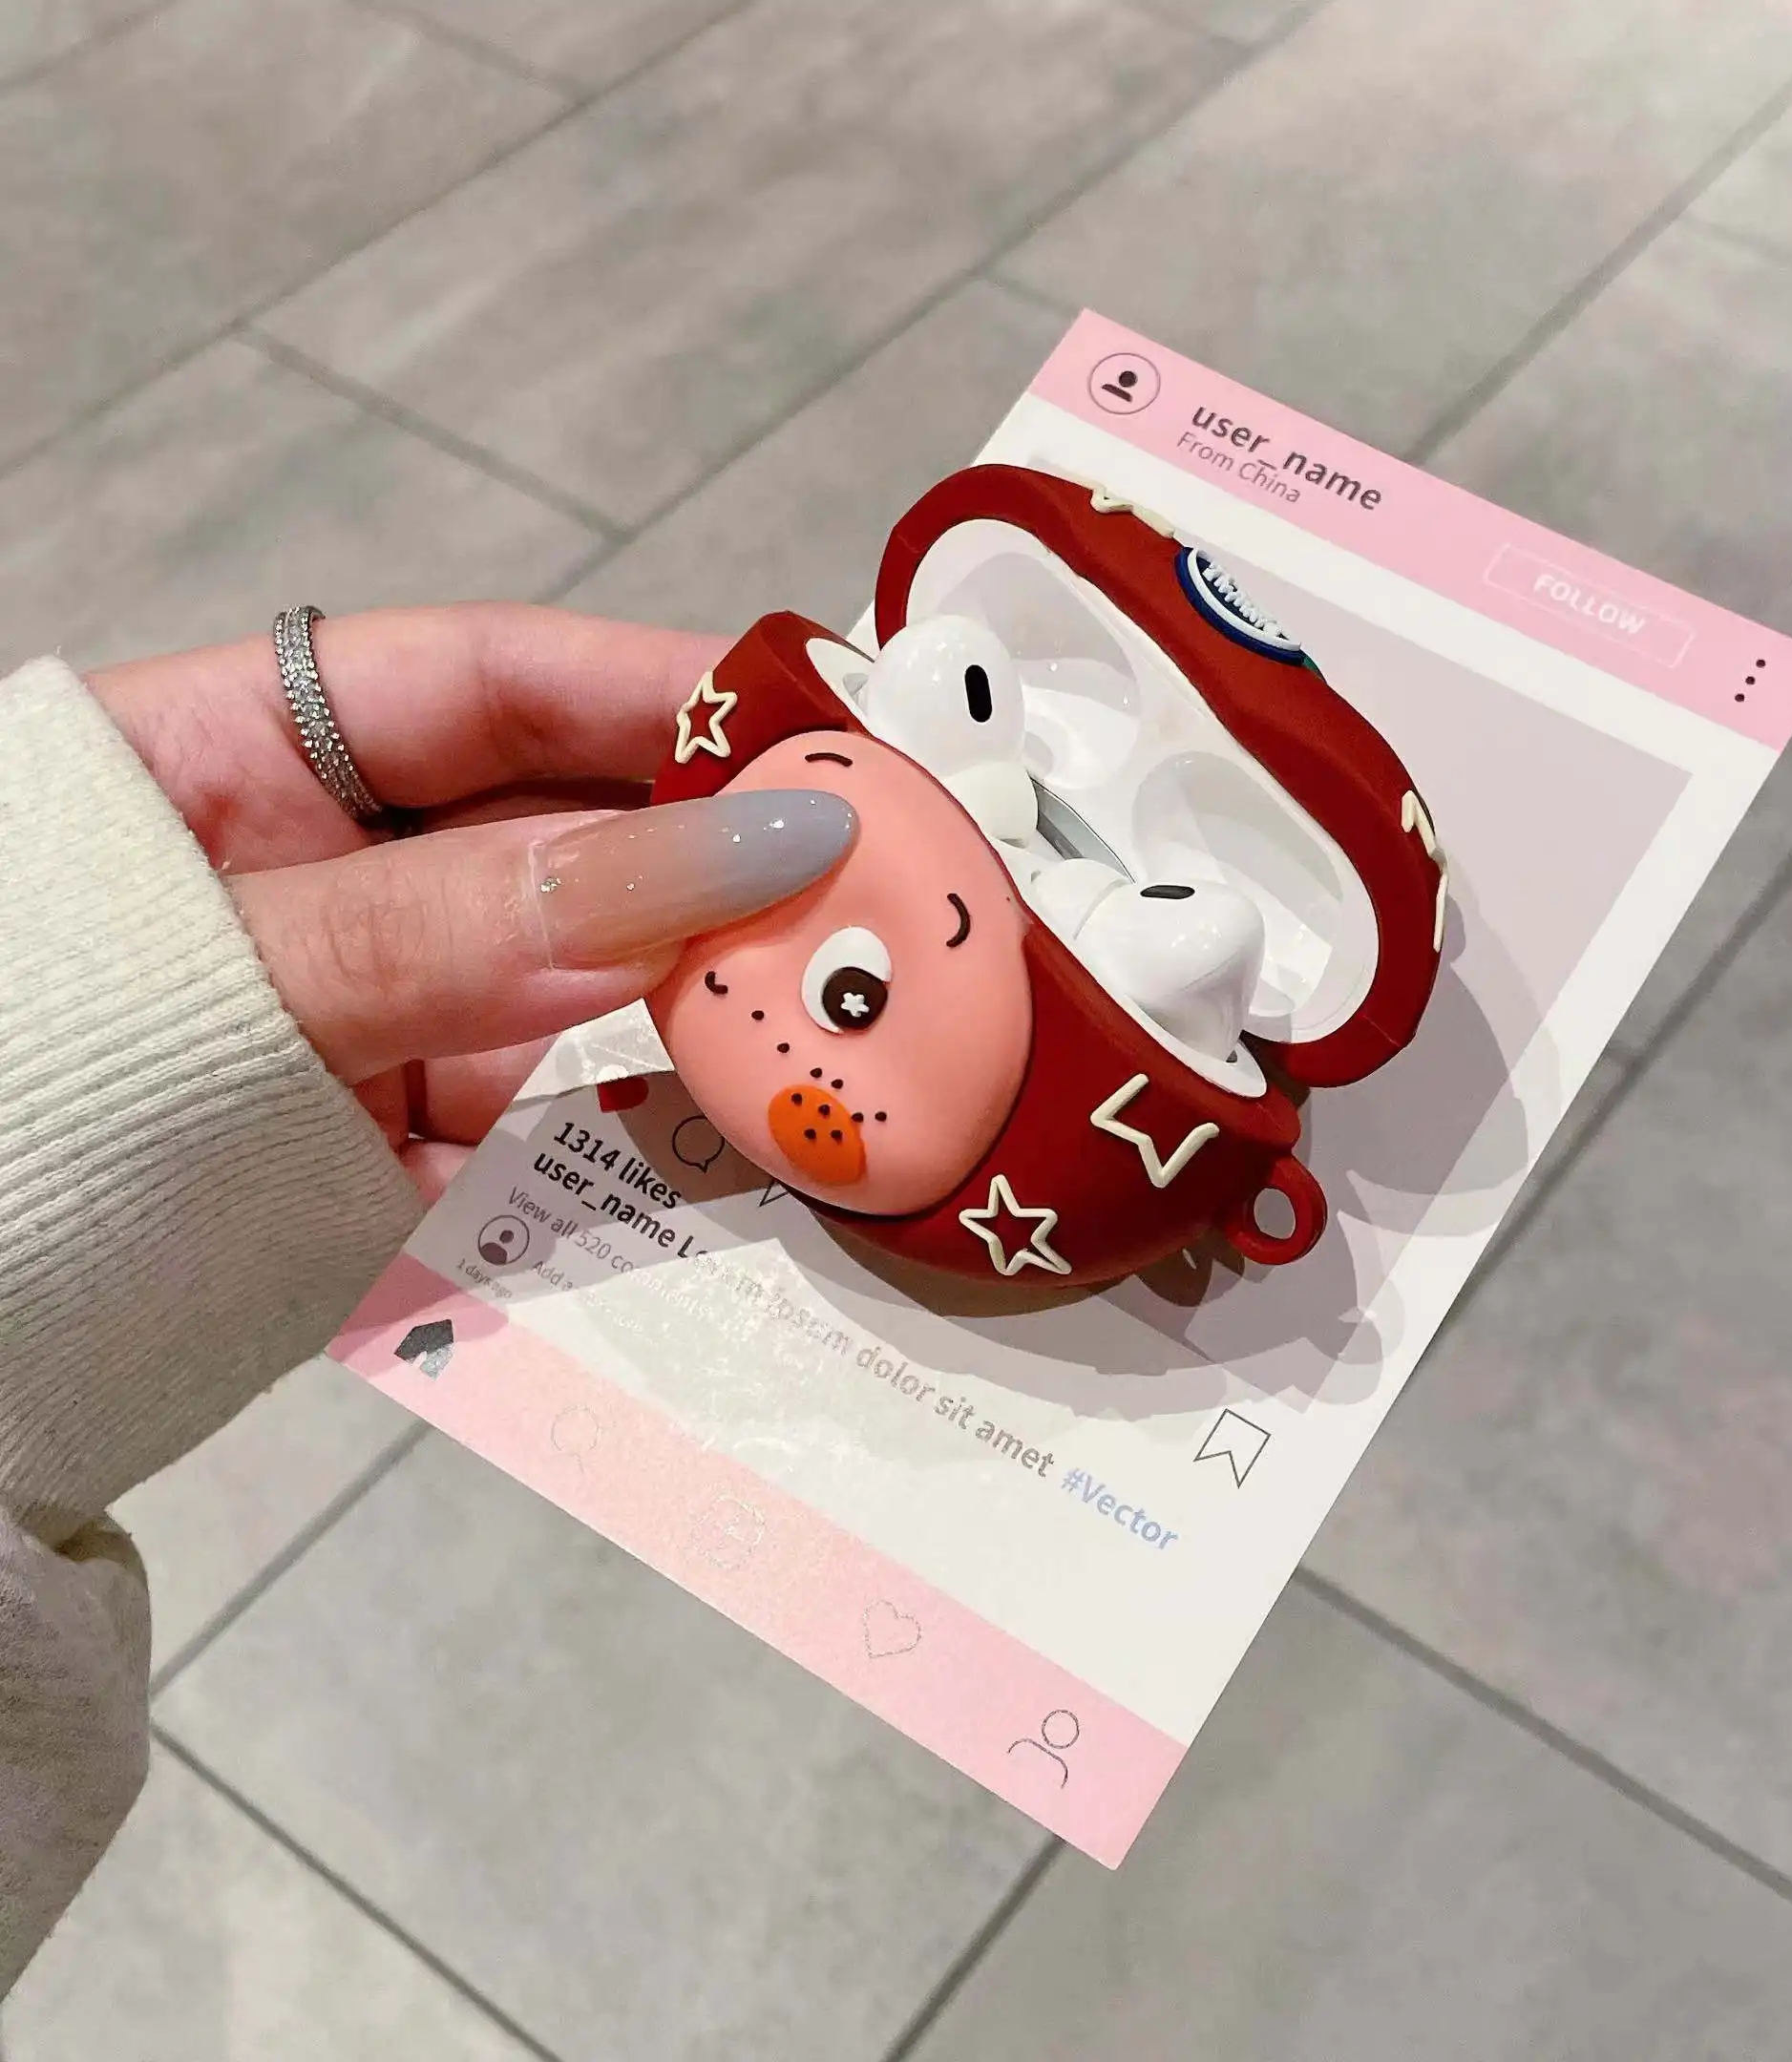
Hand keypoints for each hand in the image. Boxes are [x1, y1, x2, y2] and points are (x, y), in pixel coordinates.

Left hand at [88, 604, 852, 1199]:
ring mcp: (376, 1019)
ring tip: (850, 1006)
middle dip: (717, 856)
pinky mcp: (408, 1154)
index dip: (651, 689)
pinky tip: (752, 1130)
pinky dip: (649, 1133)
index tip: (807, 722)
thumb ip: (457, 922)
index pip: (480, 684)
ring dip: (707, 999)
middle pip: (562, 833)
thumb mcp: (217, 975)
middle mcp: (328, 878)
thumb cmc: (7, 1094)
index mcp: (236, 761)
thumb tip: (719, 854)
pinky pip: (554, 1123)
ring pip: (581, 985)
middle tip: (881, 878)